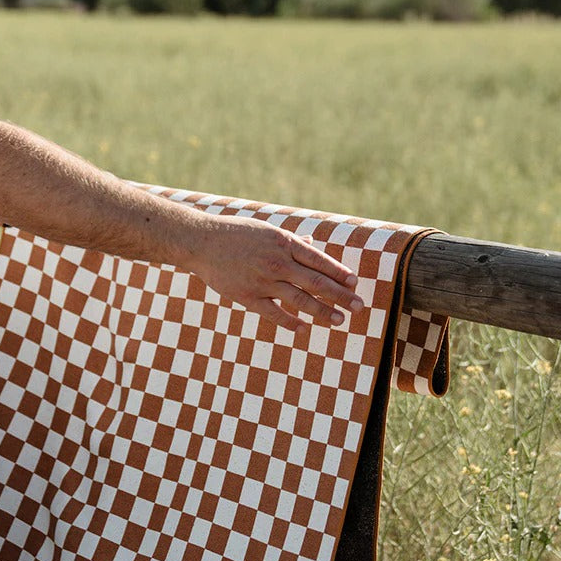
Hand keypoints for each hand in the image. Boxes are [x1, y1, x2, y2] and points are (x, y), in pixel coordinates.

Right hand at [187, 215, 362, 333]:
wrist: (201, 241)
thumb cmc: (235, 233)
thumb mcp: (265, 231)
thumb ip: (289, 241)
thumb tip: (311, 243)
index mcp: (283, 243)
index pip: (319, 260)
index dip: (339, 273)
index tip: (354, 284)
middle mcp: (277, 262)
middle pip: (316, 282)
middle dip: (340, 296)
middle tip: (359, 307)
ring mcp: (262, 281)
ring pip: (300, 300)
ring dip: (322, 311)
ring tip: (339, 321)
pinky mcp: (246, 296)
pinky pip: (273, 313)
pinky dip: (290, 322)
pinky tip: (304, 329)